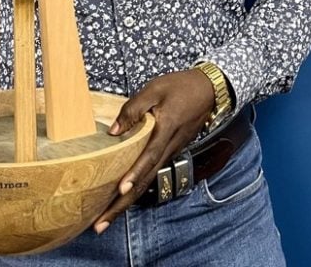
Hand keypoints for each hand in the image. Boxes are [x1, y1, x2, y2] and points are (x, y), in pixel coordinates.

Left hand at [92, 69, 215, 233]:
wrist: (210, 89)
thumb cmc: (181, 86)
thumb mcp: (155, 89)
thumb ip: (133, 109)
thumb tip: (114, 131)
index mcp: (165, 130)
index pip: (149, 157)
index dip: (134, 174)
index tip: (120, 190)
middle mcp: (170, 147)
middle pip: (145, 181)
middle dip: (122, 205)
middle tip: (100, 224)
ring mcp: (172, 151)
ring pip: (148, 181)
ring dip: (127, 201)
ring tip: (106, 217)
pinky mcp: (171, 151)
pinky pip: (153, 173)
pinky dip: (137, 187)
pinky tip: (123, 194)